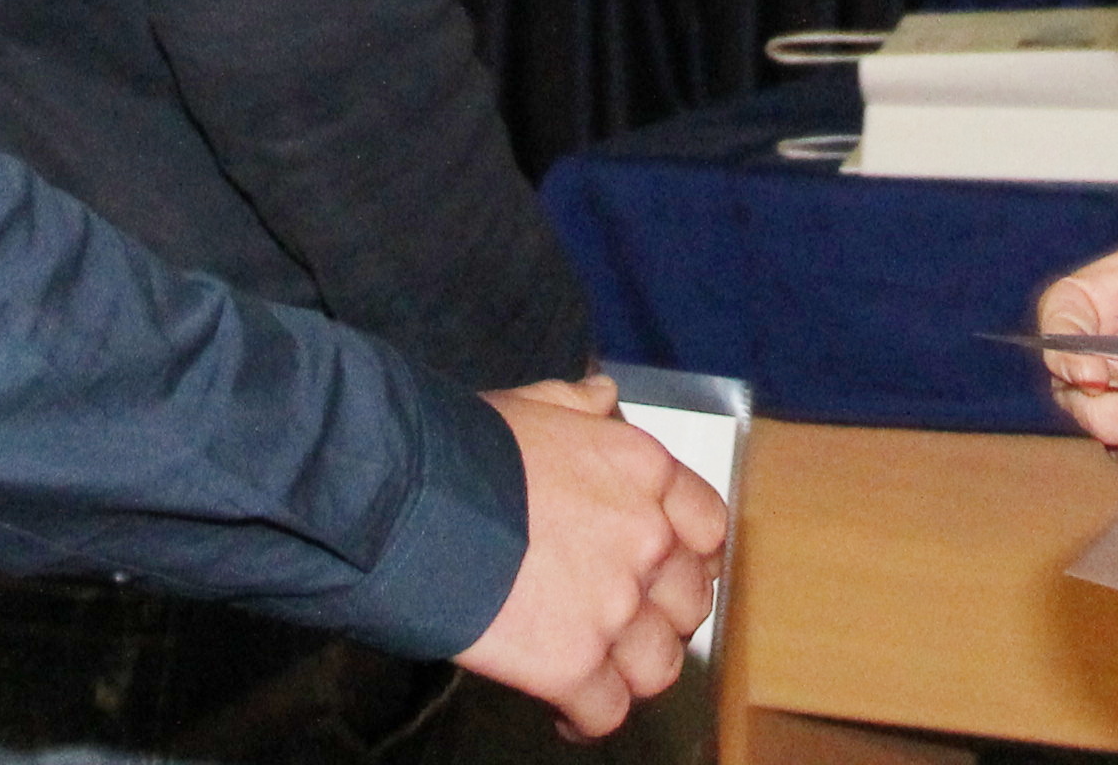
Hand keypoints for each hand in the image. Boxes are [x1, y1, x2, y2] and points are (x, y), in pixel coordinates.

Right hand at [458, 375, 728, 737]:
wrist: (409, 500)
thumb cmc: (460, 447)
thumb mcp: (530, 404)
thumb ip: (578, 405)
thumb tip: (602, 396)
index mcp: (642, 473)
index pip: (708, 527)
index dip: (692, 557)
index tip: (668, 573)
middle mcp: (644, 540)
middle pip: (689, 603)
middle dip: (660, 618)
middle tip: (624, 625)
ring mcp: (614, 607)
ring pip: (659, 666)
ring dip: (631, 674)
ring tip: (599, 674)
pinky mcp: (574, 665)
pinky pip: (607, 712)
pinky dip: (588, 720)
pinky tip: (564, 713)